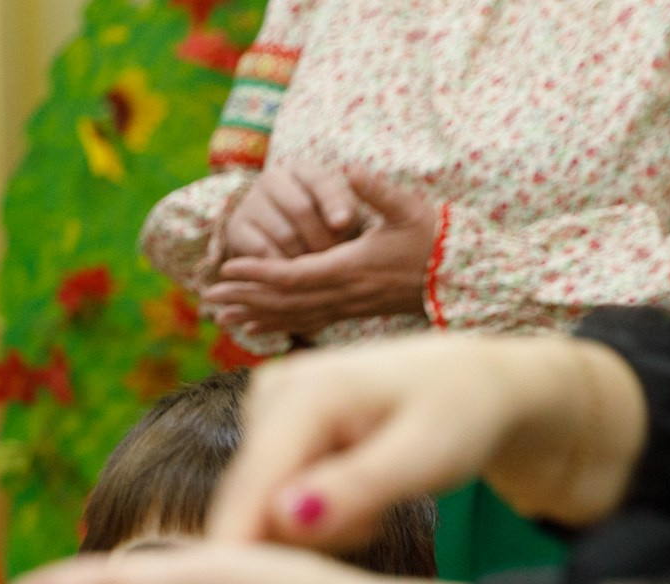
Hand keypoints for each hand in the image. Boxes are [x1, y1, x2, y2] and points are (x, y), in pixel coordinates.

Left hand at [203, 172, 438, 338]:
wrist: (460, 278)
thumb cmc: (436, 239)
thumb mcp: (409, 208)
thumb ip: (376, 190)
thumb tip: (346, 169)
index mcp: (350, 268)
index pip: (293, 274)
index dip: (258, 272)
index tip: (229, 266)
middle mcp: (342, 294)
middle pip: (282, 300)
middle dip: (244, 297)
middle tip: (209, 294)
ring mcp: (345, 307)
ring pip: (290, 316)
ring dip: (254, 314)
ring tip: (220, 314)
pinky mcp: (349, 312)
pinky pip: (305, 323)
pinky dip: (276, 325)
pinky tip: (254, 328)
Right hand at [206, 333, 651, 551]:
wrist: (474, 384)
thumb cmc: (461, 417)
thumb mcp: (426, 457)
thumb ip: (356, 489)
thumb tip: (283, 519)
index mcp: (304, 393)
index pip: (250, 488)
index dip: (244, 550)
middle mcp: (270, 392)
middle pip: (249, 500)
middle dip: (299, 537)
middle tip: (371, 530)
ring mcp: (264, 405)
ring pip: (259, 502)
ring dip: (310, 527)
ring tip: (373, 511)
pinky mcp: (266, 423)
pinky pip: (269, 492)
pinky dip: (309, 511)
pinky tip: (355, 497)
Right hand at [221, 161, 362, 260]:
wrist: (276, 235)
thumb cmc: (320, 221)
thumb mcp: (337, 211)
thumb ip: (346, 210)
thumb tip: (341, 222)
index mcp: (301, 169)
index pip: (319, 182)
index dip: (332, 203)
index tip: (343, 225)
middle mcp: (272, 179)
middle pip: (300, 209)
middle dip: (320, 238)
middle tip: (333, 261)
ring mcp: (250, 203)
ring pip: (283, 234)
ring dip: (304, 257)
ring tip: (318, 271)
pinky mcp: (236, 228)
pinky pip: (261, 251)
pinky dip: (280, 266)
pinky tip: (293, 277)